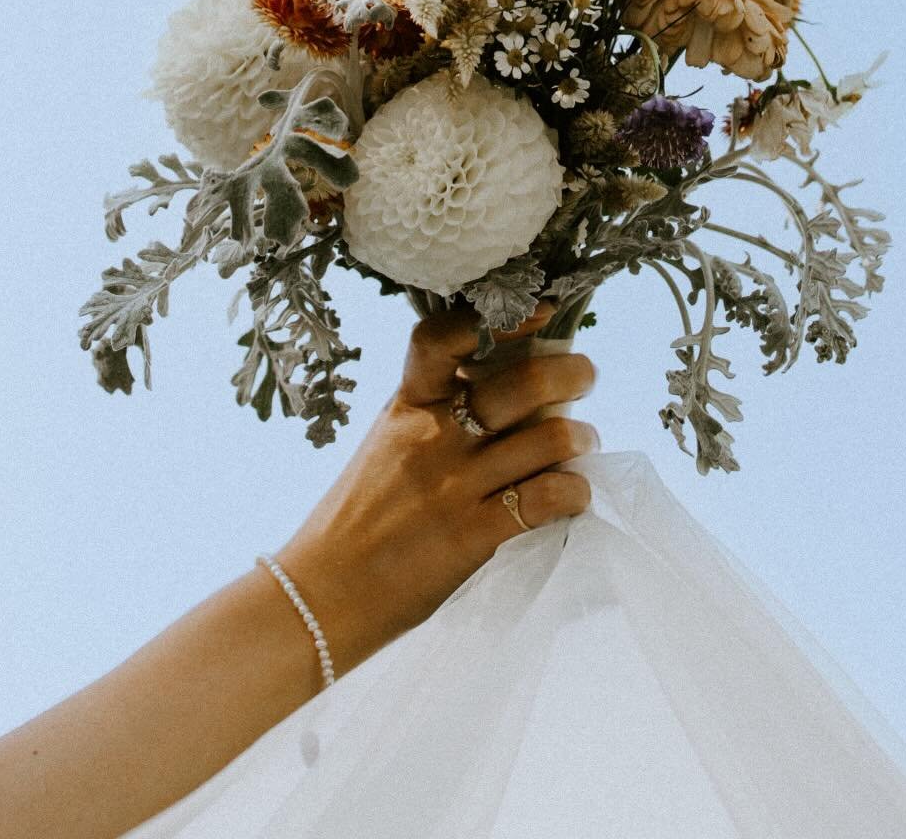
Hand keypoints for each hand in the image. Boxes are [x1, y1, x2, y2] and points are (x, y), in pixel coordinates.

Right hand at [276, 305, 596, 673]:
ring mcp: (453, 487)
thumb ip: (435, 413)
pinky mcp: (472, 537)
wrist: (321, 595)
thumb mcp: (387, 444)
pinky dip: (574, 493)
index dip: (494, 319)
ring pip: (547, 439)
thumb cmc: (358, 517)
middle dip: (570, 374)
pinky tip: (574, 496)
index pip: (444, 340)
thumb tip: (509, 384)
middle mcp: (432, 438)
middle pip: (521, 386)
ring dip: (580, 438)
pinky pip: (546, 499)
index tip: (537, 310)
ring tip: (584, 443)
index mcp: (407, 406)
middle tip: (584, 376)